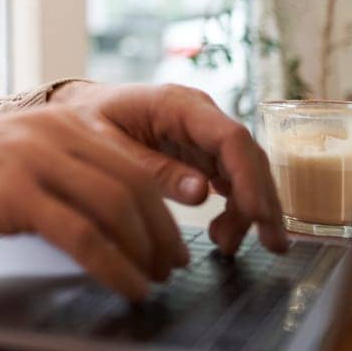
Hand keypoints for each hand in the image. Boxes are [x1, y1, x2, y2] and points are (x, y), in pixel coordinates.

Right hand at [0, 104, 196, 300]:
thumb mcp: (17, 154)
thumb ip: (61, 170)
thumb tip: (106, 215)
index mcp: (61, 121)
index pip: (131, 163)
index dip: (161, 207)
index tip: (171, 241)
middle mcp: (55, 133)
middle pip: (133, 185)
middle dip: (161, 233)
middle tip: (171, 267)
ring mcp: (35, 160)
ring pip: (115, 207)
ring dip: (143, 252)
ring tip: (151, 282)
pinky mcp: (16, 193)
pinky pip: (83, 235)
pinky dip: (113, 266)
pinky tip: (125, 286)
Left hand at [47, 81, 287, 255]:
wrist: (78, 107)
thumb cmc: (88, 117)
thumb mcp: (107, 144)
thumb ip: (152, 168)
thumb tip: (202, 193)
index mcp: (177, 104)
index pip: (230, 137)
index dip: (249, 177)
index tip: (257, 215)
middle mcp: (200, 115)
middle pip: (247, 155)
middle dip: (263, 200)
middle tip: (273, 244)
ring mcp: (203, 133)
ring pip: (244, 170)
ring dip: (248, 209)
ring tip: (227, 246)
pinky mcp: (201, 151)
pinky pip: (229, 178)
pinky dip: (233, 207)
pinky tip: (224, 235)